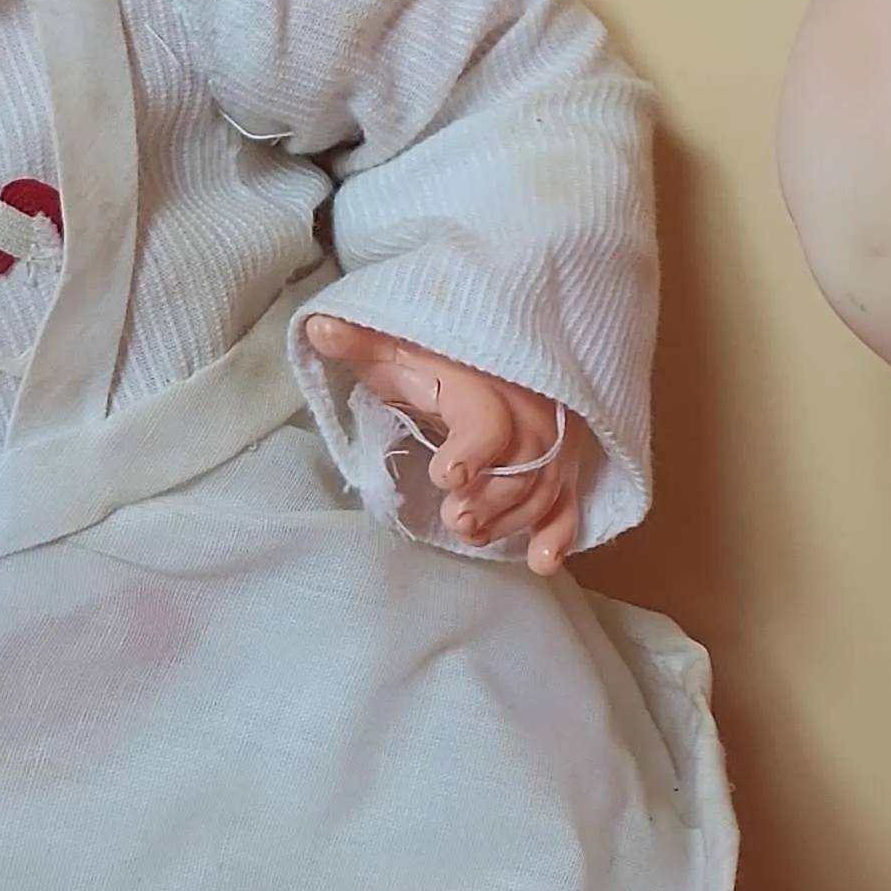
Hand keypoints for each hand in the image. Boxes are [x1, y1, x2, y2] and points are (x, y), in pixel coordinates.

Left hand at [306, 317, 588, 574]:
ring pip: (545, 487)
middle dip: (491, 500)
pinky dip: (562, 531)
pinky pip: (570, 498)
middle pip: (526, 464)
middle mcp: (530, 410)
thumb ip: (360, 341)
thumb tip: (320, 328)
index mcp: (483, 384)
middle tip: (456, 519)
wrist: (493, 343)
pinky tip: (542, 561)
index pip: (488, 419)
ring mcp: (552, 438)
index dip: (474, 450)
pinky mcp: (562, 460)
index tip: (447, 477)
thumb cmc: (430, 352)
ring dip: (512, 519)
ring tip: (473, 535)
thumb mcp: (394, 343)